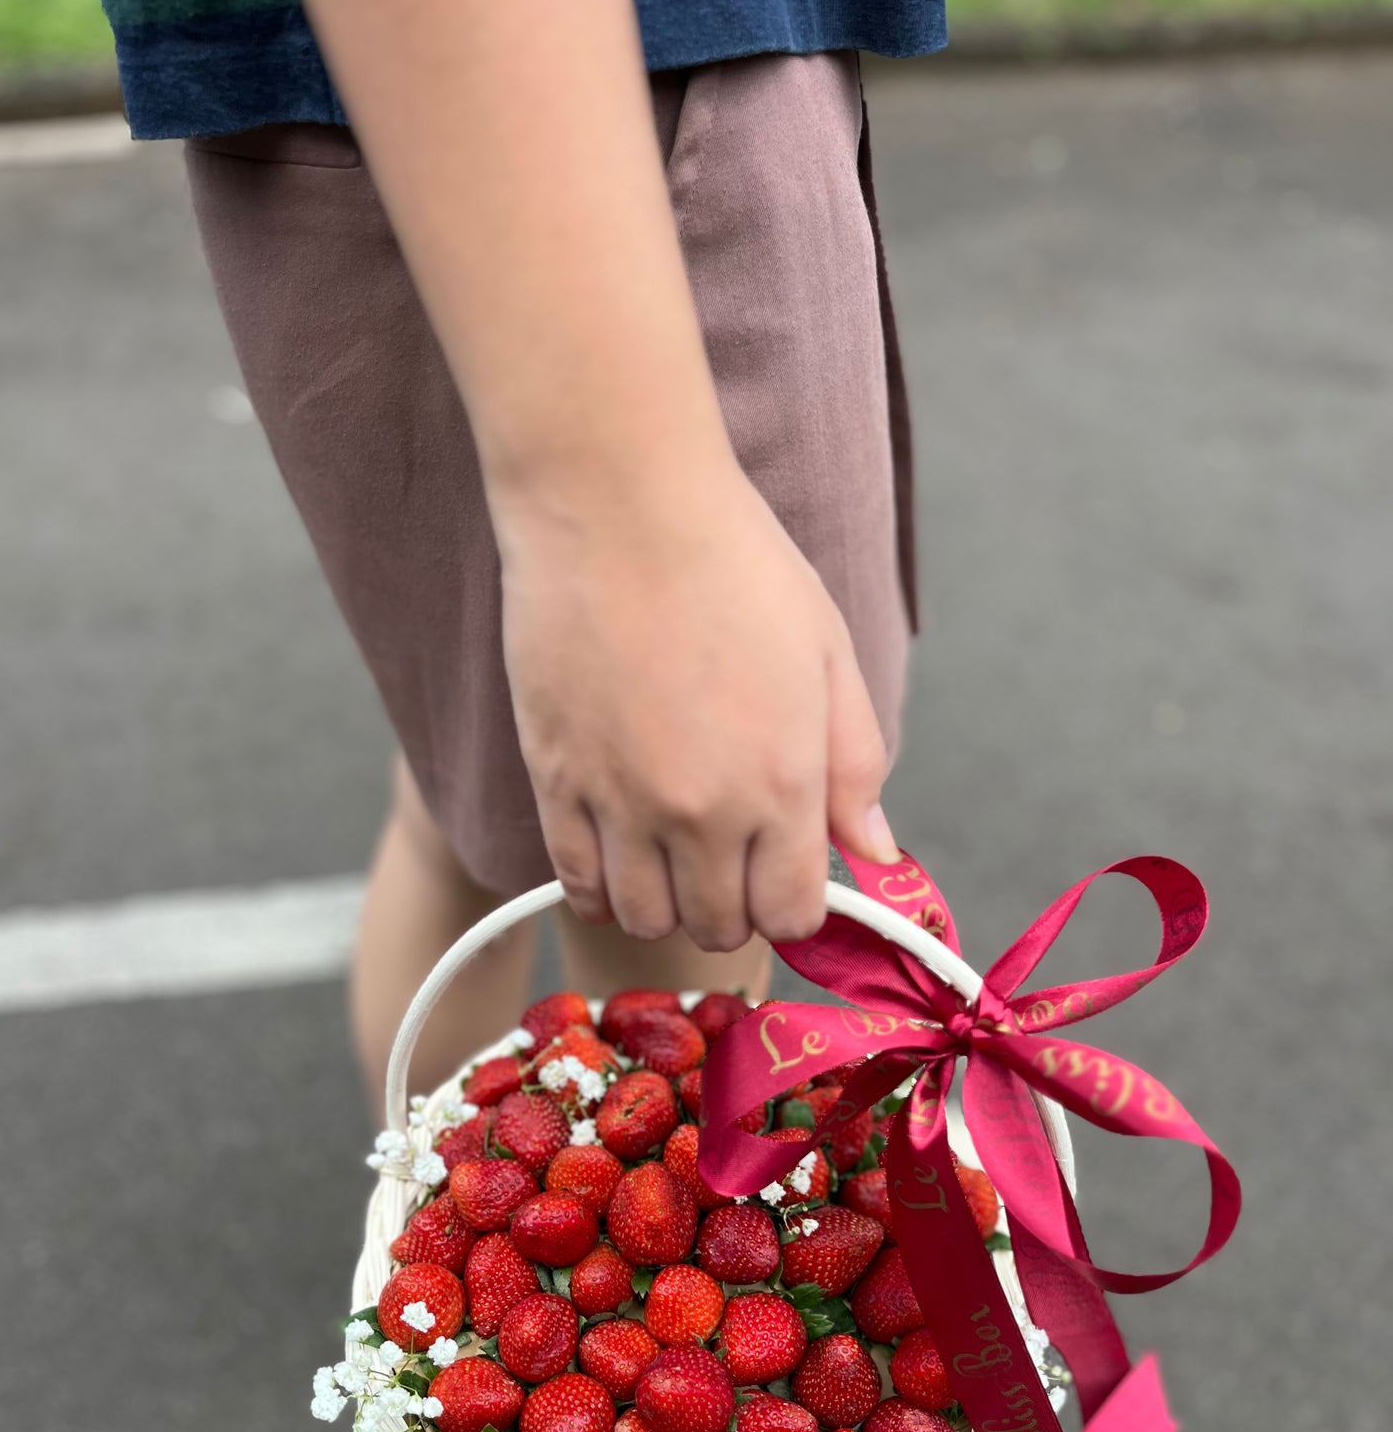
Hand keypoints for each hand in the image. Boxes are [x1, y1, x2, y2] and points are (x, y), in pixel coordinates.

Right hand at [496, 452, 901, 950]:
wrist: (617, 503)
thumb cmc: (733, 561)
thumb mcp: (828, 654)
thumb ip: (855, 764)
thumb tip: (876, 849)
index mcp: (782, 783)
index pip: (791, 915)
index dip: (793, 905)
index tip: (784, 875)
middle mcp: (702, 812)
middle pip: (718, 928)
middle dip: (733, 909)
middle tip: (729, 862)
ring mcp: (621, 804)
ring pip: (644, 920)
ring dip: (665, 905)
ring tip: (670, 860)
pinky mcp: (556, 783)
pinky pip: (575, 884)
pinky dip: (598, 890)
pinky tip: (615, 857)